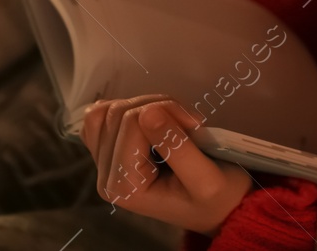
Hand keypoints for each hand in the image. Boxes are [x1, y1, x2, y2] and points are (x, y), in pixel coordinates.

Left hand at [81, 95, 250, 234]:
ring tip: (173, 123)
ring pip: (107, 110)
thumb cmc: (217, 198)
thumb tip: (148, 112)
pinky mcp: (107, 154)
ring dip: (146, 106)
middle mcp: (106, 177)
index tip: (195, 125)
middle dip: (158, 108)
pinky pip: (97, 118)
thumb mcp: (206, 179)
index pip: (132, 122)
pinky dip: (125, 110)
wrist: (218, 210)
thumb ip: (176, 147)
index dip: (166, 112)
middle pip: (117, 114)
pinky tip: (148, 121)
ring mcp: (103, 165)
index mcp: (126, 187)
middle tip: (188, 124)